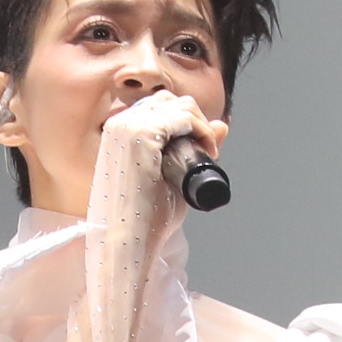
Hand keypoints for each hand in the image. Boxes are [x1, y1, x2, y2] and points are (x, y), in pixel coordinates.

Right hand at [93, 87, 226, 212]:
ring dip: (201, 125)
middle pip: (170, 100)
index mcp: (118, 131)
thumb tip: (222, 125)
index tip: (200, 148)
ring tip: (207, 153)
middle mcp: (119, 123)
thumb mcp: (171, 176)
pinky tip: (207, 150)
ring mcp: (127, 127)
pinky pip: (183, 117)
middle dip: (195, 120)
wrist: (128, 241)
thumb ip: (194, 148)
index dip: (186, 121)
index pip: (160, 106)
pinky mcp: (140, 136)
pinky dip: (202, 130)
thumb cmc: (144, 217)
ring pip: (180, 106)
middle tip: (206, 150)